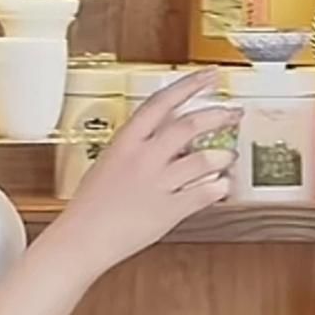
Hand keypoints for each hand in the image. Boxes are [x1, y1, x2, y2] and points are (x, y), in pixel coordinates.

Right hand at [64, 70, 239, 269]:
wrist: (81, 239)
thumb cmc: (89, 207)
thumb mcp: (107, 164)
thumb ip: (134, 148)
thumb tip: (159, 138)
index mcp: (126, 142)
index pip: (162, 101)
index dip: (190, 84)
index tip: (209, 76)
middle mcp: (144, 158)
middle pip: (190, 125)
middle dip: (219, 115)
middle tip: (233, 113)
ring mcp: (158, 184)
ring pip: (204, 159)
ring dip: (223, 155)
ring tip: (229, 156)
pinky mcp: (169, 210)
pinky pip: (205, 193)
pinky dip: (219, 187)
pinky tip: (221, 185)